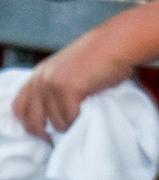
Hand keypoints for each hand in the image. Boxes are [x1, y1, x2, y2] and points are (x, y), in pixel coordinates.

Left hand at [13, 27, 134, 135]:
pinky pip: (69, 118)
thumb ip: (58, 90)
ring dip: (70, 125)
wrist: (118, 43)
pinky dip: (80, 121)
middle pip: (32, 120)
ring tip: (85, 118)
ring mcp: (51, 84)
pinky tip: (91, 113)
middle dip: (47, 133)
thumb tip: (57, 119)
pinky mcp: (66, 89)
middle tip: (64, 137)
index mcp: (38, 75)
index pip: (19, 108)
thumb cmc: (103, 58)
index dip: (31, 123)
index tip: (47, 132)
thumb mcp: (71, 72)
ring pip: (55, 122)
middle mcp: (40, 80)